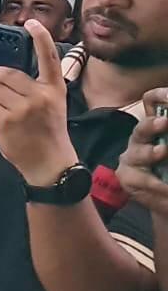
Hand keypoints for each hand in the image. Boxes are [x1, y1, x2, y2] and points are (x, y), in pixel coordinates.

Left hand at [0, 20, 79, 185]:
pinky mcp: (5, 121)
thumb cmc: (47, 131)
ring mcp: (23, 109)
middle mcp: (40, 96)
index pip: (49, 57)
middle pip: (5, 73)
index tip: (32, 22)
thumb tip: (5, 73)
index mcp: (54, 88)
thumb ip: (34, 87)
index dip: (41, 37)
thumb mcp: (51, 104)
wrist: (49, 162)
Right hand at [118, 87, 167, 216]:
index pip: (152, 102)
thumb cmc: (167, 166)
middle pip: (142, 126)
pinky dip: (158, 185)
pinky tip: (167, 189)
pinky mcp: (127, 177)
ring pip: (139, 153)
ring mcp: (132, 157)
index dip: (160, 96)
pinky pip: (142, 180)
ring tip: (162, 152)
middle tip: (164, 123)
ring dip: (151, 153)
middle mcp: (142, 137)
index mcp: (157, 125)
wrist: (163, 195)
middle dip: (152, 125)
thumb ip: (167, 134)